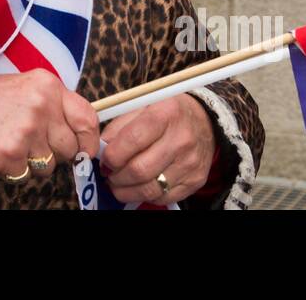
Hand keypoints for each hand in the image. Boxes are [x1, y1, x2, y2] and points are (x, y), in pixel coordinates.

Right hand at [0, 70, 99, 180]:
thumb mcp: (31, 88)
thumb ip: (58, 106)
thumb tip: (83, 139)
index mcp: (49, 87)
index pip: (87, 118)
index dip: (90, 140)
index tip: (85, 151)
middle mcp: (42, 106)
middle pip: (69, 148)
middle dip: (55, 152)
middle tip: (33, 141)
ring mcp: (26, 131)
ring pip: (49, 165)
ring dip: (34, 162)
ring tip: (15, 143)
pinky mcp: (10, 153)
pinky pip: (26, 175)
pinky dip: (15, 169)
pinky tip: (3, 150)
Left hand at [100, 94, 217, 205]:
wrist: (205, 123)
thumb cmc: (166, 114)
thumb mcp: (142, 107)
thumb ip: (119, 127)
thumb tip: (100, 149)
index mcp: (165, 114)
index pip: (132, 140)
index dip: (112, 155)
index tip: (105, 159)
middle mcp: (181, 140)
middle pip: (139, 170)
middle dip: (116, 177)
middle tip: (109, 174)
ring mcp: (190, 163)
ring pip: (149, 189)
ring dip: (126, 191)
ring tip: (118, 183)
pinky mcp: (195, 181)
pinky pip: (162, 198)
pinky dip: (145, 195)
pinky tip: (138, 186)